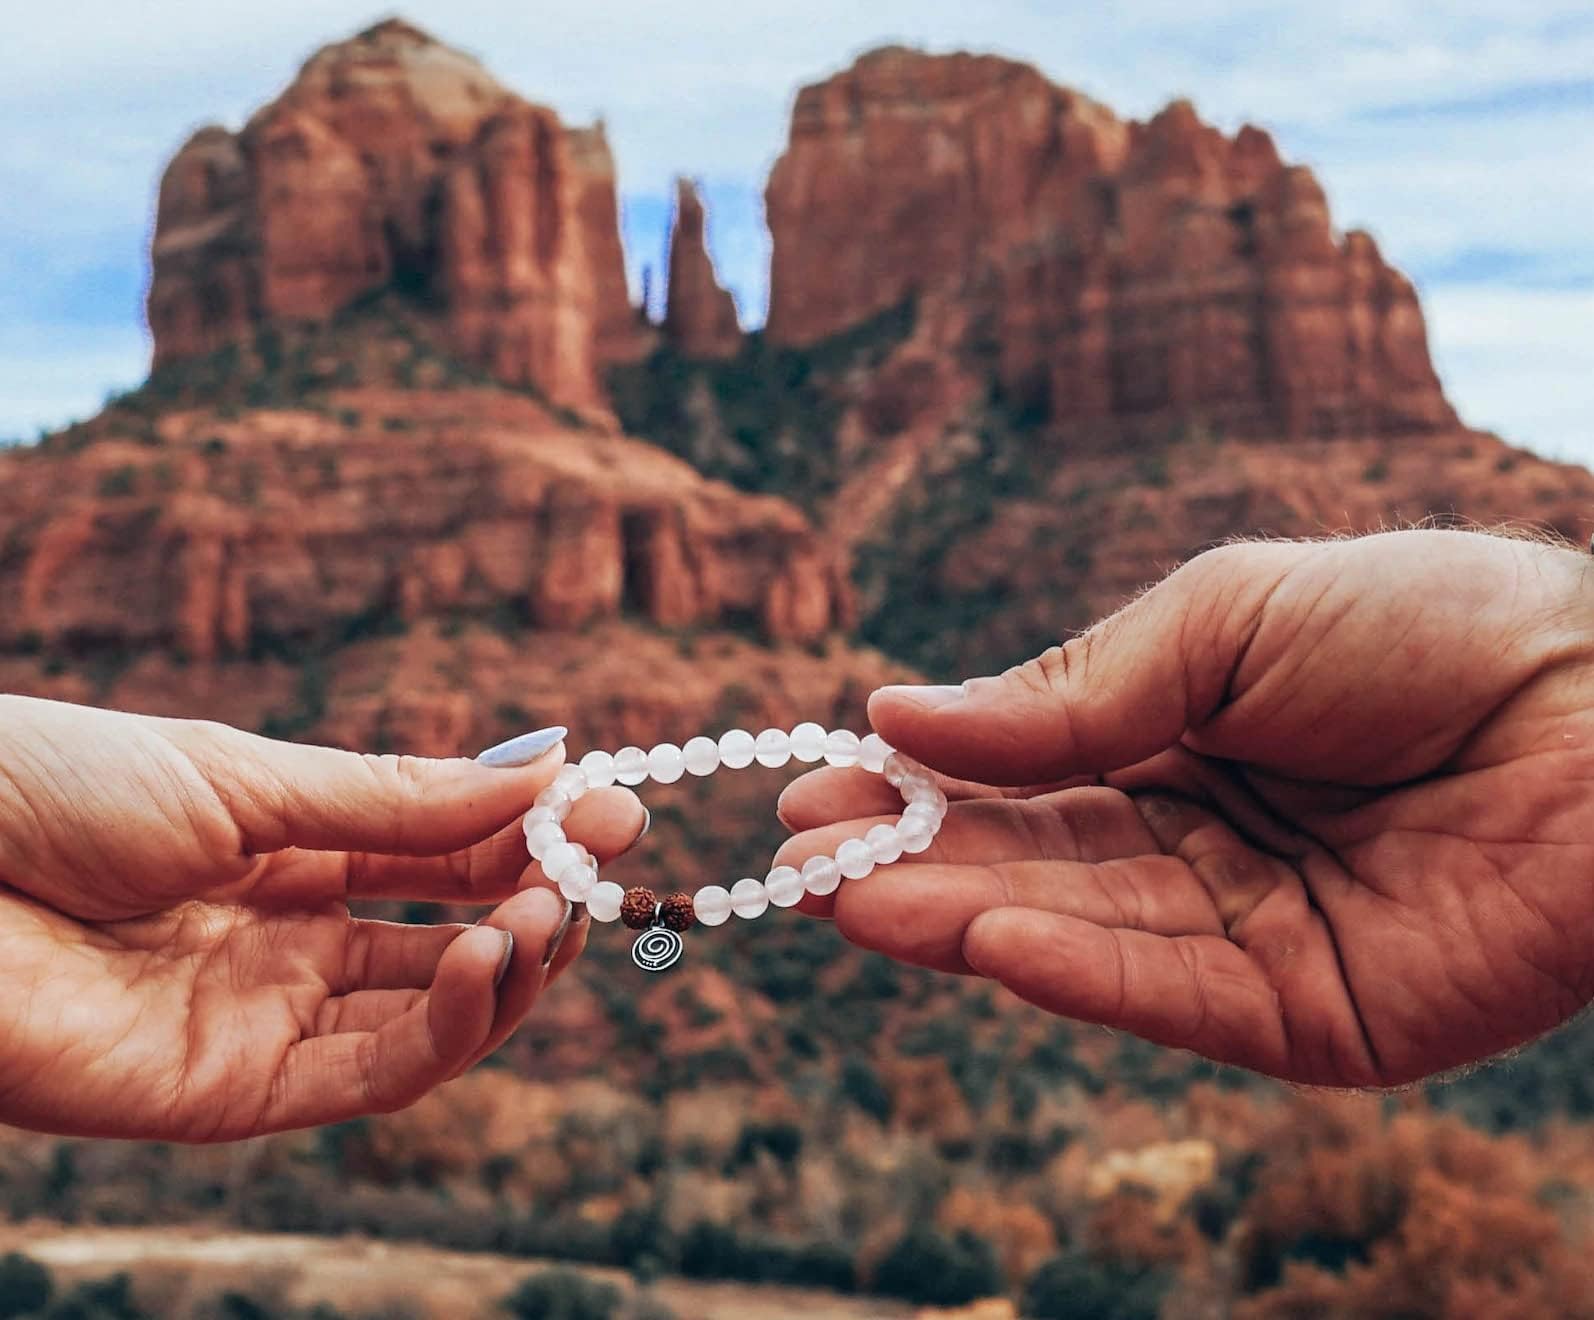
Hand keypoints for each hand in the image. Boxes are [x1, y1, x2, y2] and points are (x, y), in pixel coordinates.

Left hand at [0, 697, 643, 1138]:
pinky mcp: (228, 1095)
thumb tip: (548, 761)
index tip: (611, 810)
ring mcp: (262, 1021)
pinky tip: (487, 964)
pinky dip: (446, 1030)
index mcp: (287, 854)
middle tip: (596, 866)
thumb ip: (397, 799)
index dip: (526, 835)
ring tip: (541, 914)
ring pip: (425, 1021)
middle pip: (447, 939)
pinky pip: (367, 1077)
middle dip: (533, 903)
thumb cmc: (53, 790)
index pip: (438, 853)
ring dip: (505, 970)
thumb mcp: (247, 778)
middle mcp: (287, 942)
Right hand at [778, 530, 1593, 1086]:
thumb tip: (896, 712)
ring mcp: (1249, 939)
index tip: (812, 786)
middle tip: (797, 859)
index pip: (1022, 779)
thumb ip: (1070, 688)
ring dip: (965, 920)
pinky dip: (1081, 975)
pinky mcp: (1311, 1019)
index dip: (919, 787)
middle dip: (915, 863)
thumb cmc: (1430, 626)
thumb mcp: (1223, 619)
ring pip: (1083, 936)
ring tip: (852, 899)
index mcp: (1179, 743)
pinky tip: (988, 941)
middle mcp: (1200, 847)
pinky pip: (1177, 1001)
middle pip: (1033, 865)